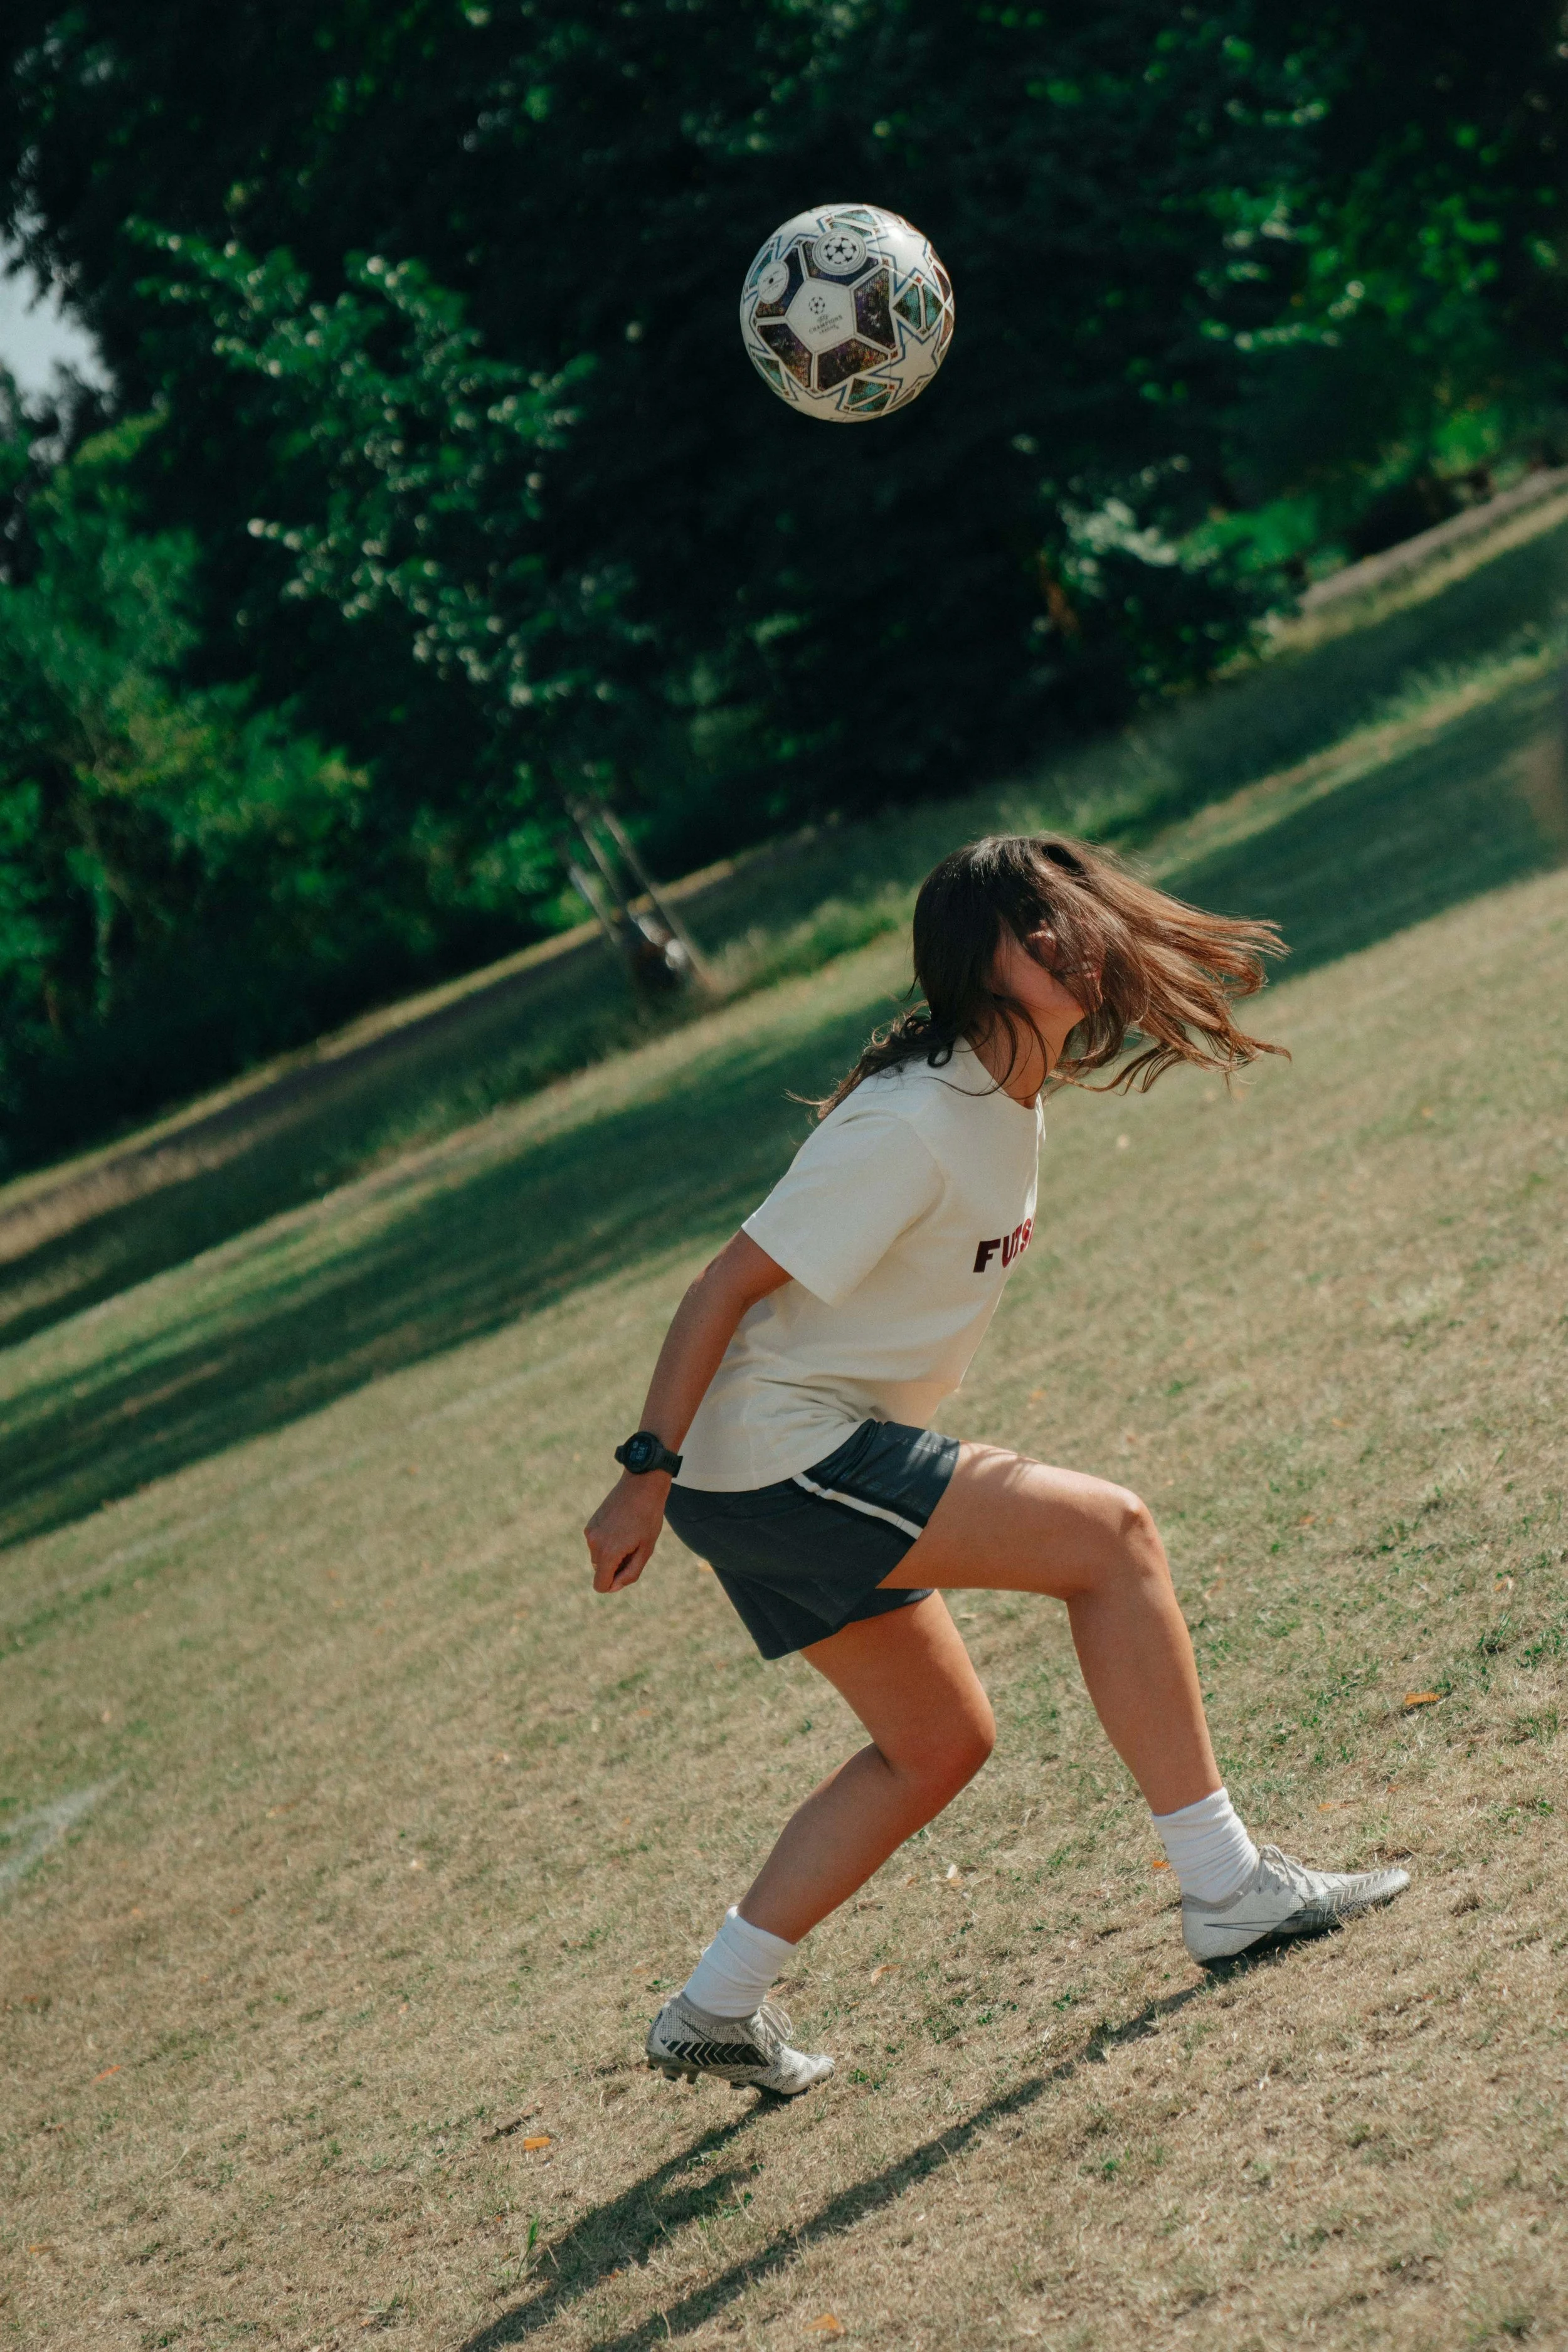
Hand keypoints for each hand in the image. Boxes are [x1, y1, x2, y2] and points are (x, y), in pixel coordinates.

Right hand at [585, 1471, 668, 1593]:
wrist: (641, 1485)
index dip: (614, 1584)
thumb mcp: (646, 1550)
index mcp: (608, 1553)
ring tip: (629, 1534)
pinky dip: (608, 1541)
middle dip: (616, 1566)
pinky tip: (623, 1526)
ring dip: (612, 1553)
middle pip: (601, 1571)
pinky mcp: (591, 1523)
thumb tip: (613, 1587)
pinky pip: (597, 1543)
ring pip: (599, 1557)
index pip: (600, 1585)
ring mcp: (590, 1532)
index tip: (628, 1569)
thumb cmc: (648, 1518)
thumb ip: (630, 1573)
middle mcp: (594, 1543)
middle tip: (634, 1546)